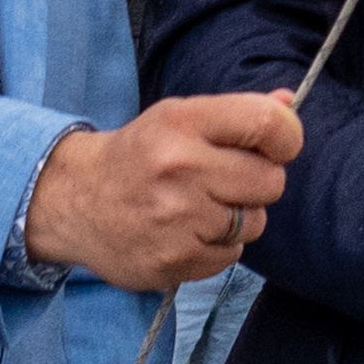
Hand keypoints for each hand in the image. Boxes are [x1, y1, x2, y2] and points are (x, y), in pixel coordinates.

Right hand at [27, 93, 299, 292]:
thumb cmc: (140, 154)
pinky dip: (218, 247)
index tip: (279, 146)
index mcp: (183, 121)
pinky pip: (230, 256)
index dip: (288, 137)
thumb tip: (288, 102)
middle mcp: (179, 168)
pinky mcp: (170, 261)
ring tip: (202, 207)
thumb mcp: (180, 117)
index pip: (266, 123)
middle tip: (229, 181)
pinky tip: (188, 232)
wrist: (74, 201)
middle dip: (259, 182)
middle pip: (270, 181)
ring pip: (253, 223)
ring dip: (238, 218)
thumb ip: (238, 111)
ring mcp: (174, 219)